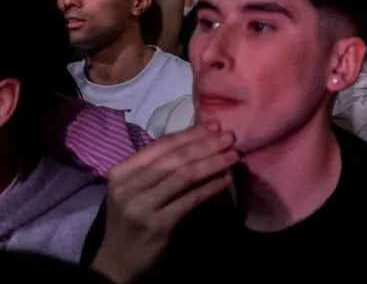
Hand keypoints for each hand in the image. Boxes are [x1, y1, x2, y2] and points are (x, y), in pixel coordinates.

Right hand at [90, 124, 237, 283]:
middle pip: (175, 158)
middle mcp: (128, 186)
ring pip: (184, 176)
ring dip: (213, 163)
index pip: (161, 145)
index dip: (190, 133)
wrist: (118, 258)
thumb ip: (159, 165)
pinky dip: (211, 187)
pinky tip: (226, 180)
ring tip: (233, 155)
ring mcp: (141, 206)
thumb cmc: (132, 215)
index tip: (215, 125)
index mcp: (121, 171)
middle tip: (231, 137)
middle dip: (206, 145)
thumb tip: (201, 137)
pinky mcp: (157, 224)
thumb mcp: (136, 187)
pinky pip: (190, 199)